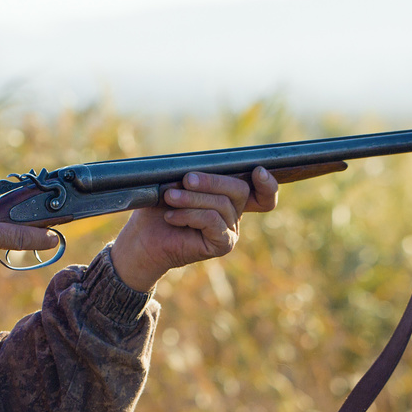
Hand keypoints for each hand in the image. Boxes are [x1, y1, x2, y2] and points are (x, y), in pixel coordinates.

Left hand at [109, 168, 278, 290]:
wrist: (143, 239)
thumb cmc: (159, 208)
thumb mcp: (178, 184)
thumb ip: (197, 175)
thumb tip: (204, 166)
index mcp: (228, 198)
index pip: (261, 192)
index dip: (267, 183)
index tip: (258, 171)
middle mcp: (234, 214)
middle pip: (239, 190)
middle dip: (212, 181)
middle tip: (185, 180)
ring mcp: (230, 230)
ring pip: (221, 204)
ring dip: (192, 198)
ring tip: (170, 198)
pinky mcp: (222, 244)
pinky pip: (212, 221)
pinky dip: (190, 214)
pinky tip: (172, 217)